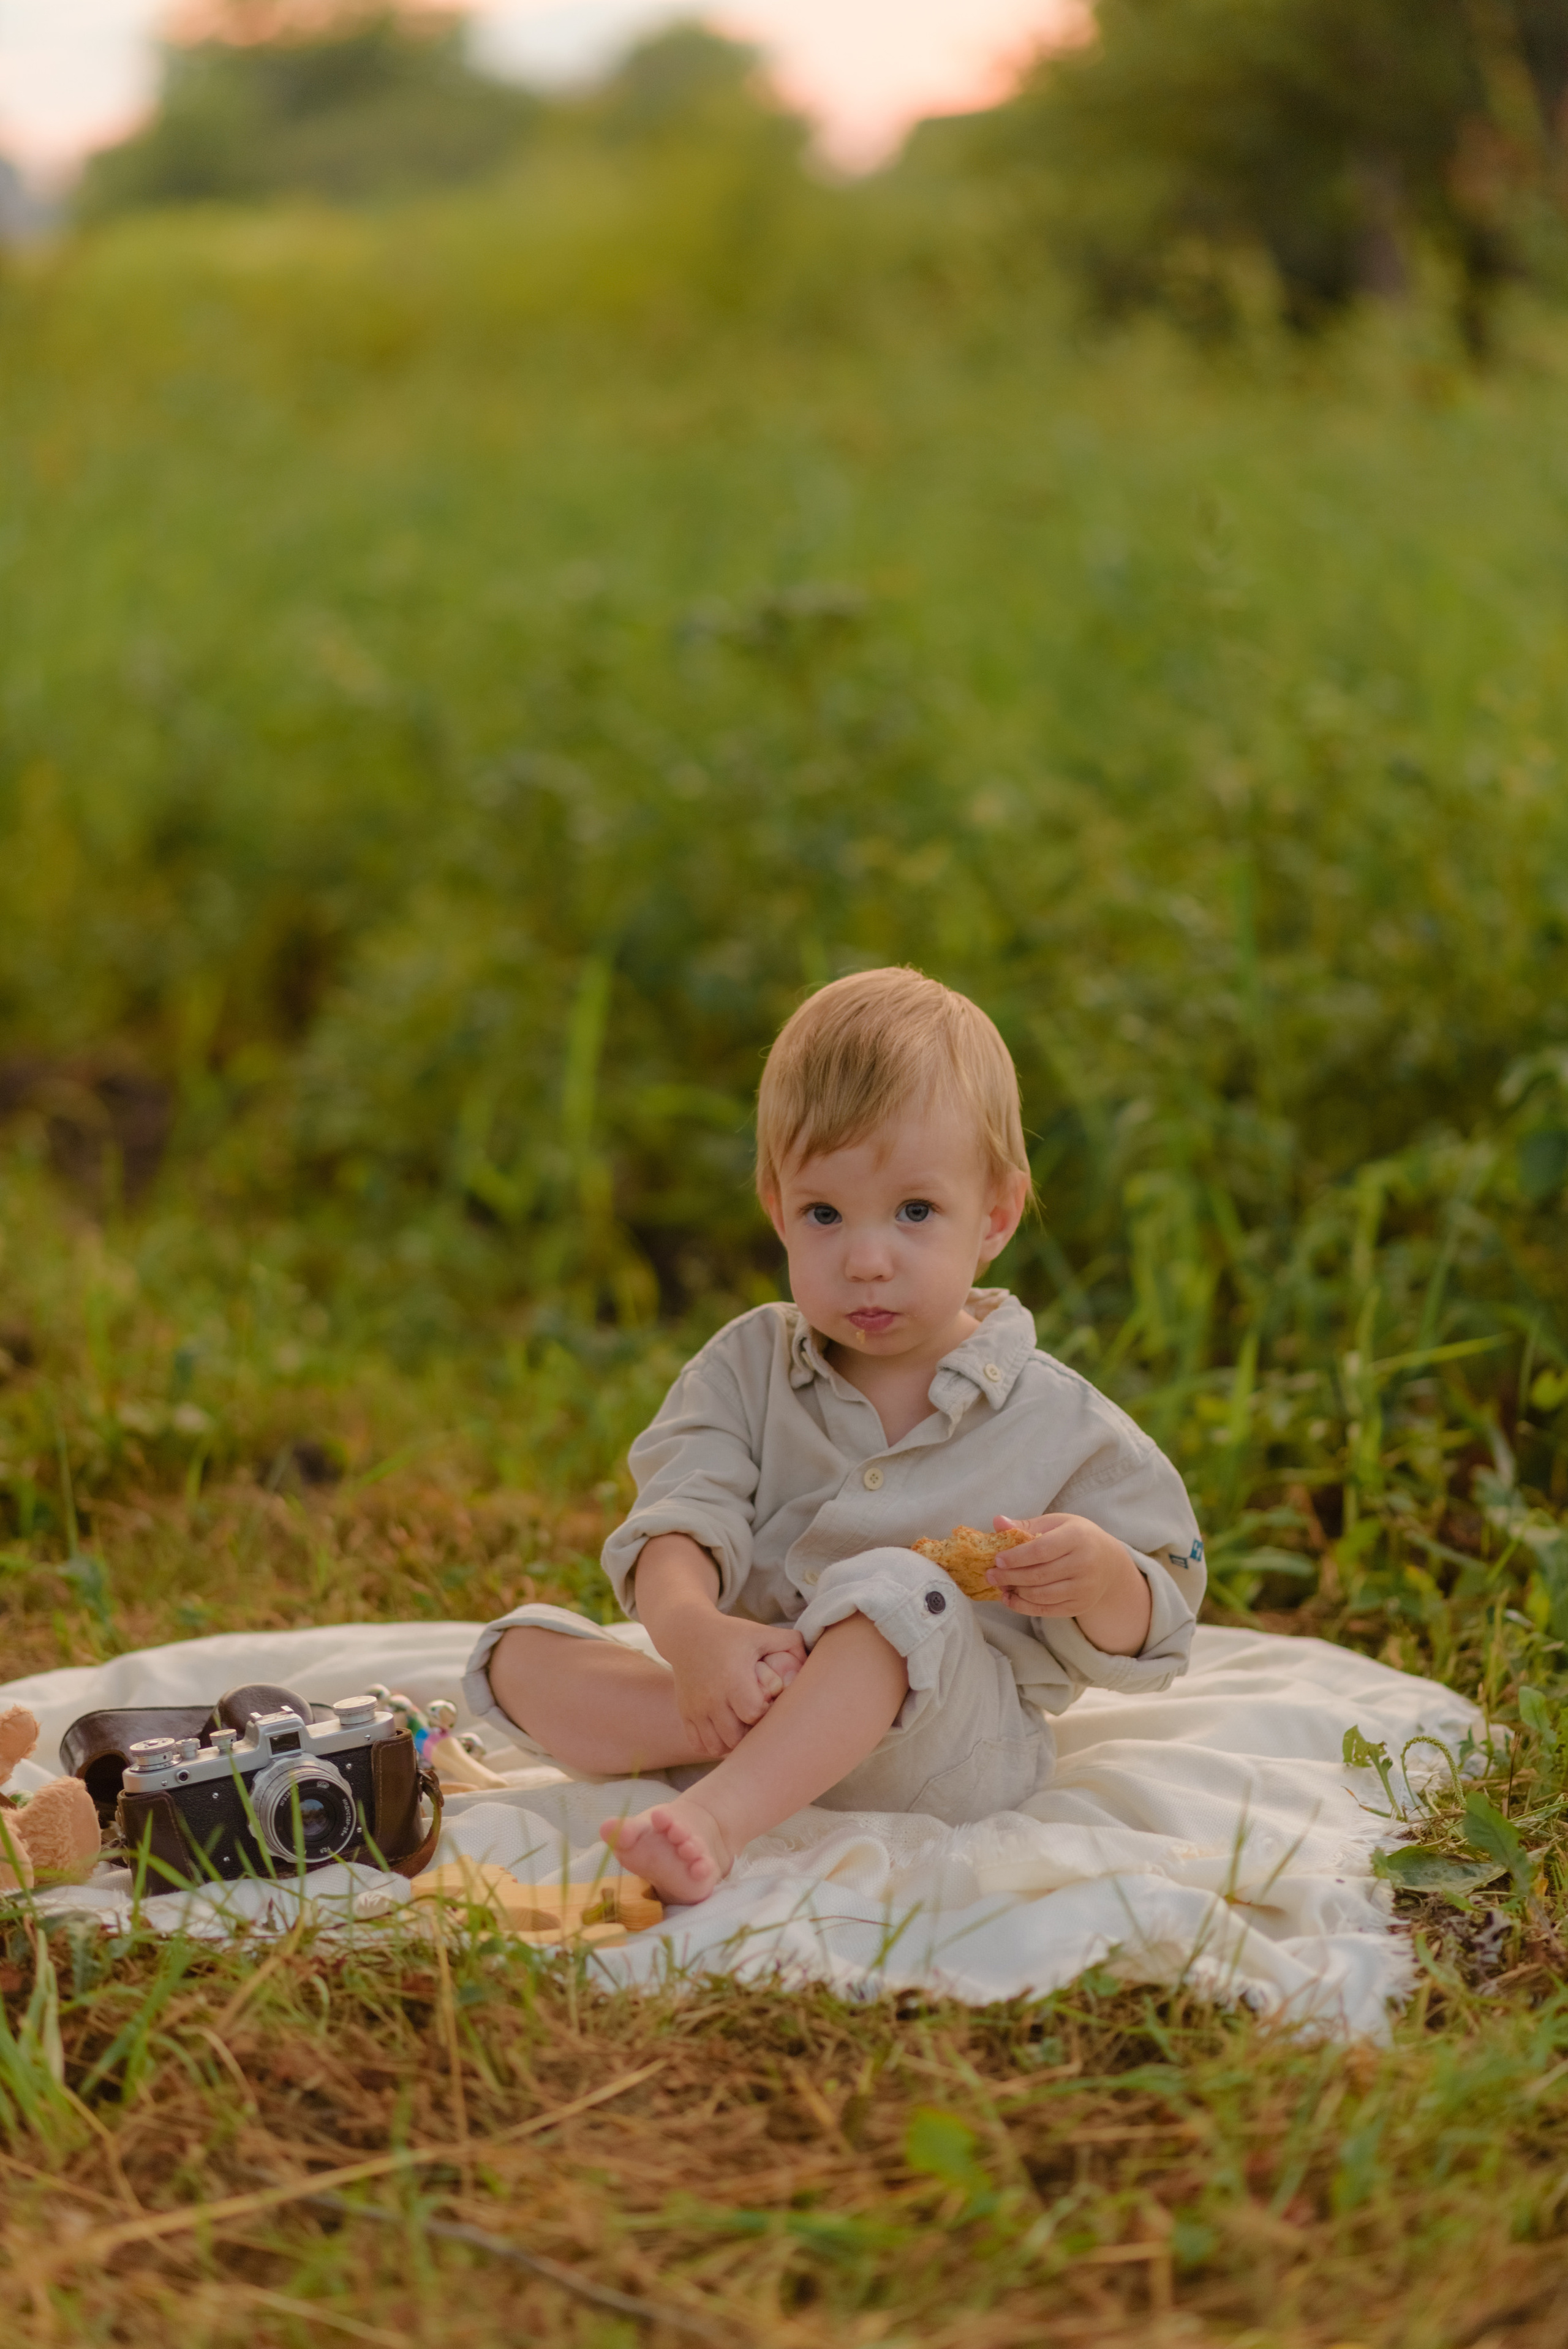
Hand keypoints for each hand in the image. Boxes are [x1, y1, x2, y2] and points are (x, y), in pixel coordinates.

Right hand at [664, 1614, 808, 1755]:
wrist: (687, 1633)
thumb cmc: (731, 1635)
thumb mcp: (761, 1633)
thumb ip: (790, 1643)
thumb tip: (813, 1660)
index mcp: (733, 1678)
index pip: (753, 1714)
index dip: (766, 1714)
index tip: (770, 1704)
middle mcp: (712, 1697)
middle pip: (736, 1737)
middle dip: (752, 1734)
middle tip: (759, 1721)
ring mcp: (696, 1708)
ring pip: (717, 1746)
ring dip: (734, 1744)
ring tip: (744, 1728)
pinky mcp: (686, 1714)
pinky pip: (700, 1744)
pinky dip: (714, 1744)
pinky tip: (726, 1731)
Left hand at [985, 1514, 1152, 1656]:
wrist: (1109, 1562)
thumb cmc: (1076, 1537)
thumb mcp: (1056, 1524)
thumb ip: (1027, 1526)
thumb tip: (998, 1521)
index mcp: (1077, 1537)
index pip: (1041, 1550)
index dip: (1016, 1557)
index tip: (997, 1559)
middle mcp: (1084, 1564)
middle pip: (1039, 1575)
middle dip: (1010, 1577)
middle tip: (990, 1575)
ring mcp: (1084, 1588)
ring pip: (1042, 1595)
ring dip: (1016, 1593)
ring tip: (1000, 1586)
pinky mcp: (1081, 1606)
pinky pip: (1048, 1610)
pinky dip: (1025, 1607)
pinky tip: (1011, 1599)